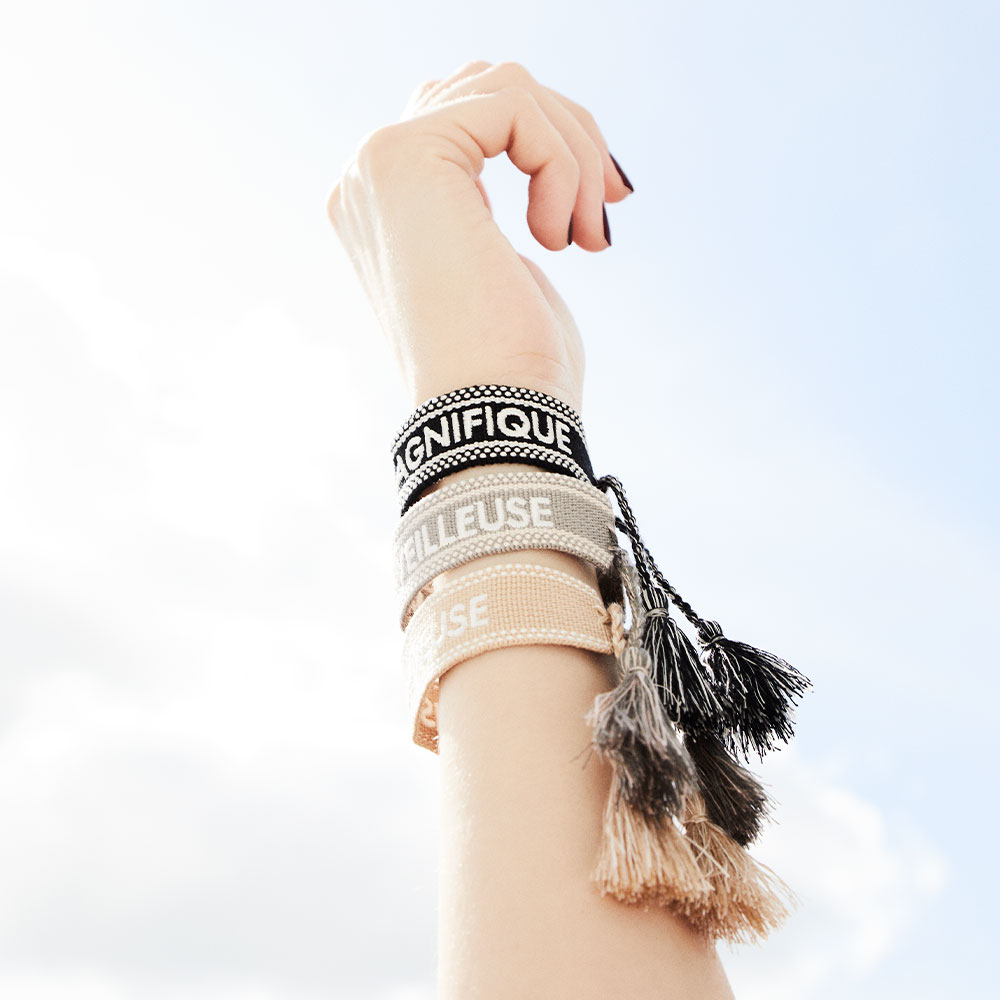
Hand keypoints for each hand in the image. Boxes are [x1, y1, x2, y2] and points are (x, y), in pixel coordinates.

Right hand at [326, 60, 632, 415]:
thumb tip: (537, 153)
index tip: (603, 208)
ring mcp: (380, 165)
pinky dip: (562, 163)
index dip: (551, 147)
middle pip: (489, 90)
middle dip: (568, 139)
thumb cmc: (512, 364)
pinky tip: (558, 236)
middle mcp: (370, 179)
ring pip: (506, 88)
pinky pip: (515, 108)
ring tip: (585, 231)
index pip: (469, 119)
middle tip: (611, 205)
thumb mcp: (506, 266)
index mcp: (389, 207)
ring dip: (573, 153)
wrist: (493, 414)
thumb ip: (496, 204)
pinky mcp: (405, 157)